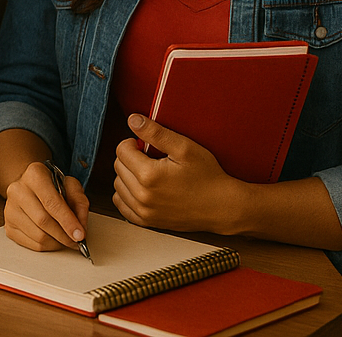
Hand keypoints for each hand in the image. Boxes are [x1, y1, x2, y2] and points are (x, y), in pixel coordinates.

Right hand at [2, 160, 89, 250]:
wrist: (31, 188)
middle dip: (64, 235)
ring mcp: (10, 209)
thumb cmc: (52, 187)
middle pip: (43, 221)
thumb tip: (81, 228)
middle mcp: (17, 190)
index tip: (80, 235)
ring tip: (65, 238)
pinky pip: (32, 244)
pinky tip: (53, 239)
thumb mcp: (71, 186)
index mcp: (34, 175)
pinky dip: (47, 246)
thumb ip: (80, 203)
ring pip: (38, 236)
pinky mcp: (8, 225)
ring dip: (57, 242)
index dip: (68, 221)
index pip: (51, 203)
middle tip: (77, 241)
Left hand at [113, 114, 241, 231]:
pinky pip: (122, 205)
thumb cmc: (208, 177)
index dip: (132, 142)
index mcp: (149, 175)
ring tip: (148, 173)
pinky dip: (127, 195)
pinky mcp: (147, 222)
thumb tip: (132, 120)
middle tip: (150, 158)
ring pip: (118, 185)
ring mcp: (144, 212)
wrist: (223, 207)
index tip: (145, 145)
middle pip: (118, 167)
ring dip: (127, 176)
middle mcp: (143, 196)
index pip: (121, 150)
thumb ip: (155, 132)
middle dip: (130, 158)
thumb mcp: (185, 148)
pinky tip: (142, 188)